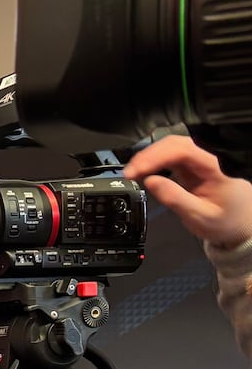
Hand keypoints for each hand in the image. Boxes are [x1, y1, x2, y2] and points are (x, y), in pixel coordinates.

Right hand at [126, 134, 251, 246]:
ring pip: (170, 148)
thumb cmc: (225, 222)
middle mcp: (207, 161)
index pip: (184, 151)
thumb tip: (150, 182)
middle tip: (129, 173)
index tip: (136, 171)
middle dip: (148, 155)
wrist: (240, 225)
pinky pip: (169, 158)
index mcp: (216, 169)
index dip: (156, 157)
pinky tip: (143, 173)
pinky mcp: (190, 168)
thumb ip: (176, 199)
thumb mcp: (200, 216)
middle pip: (175, 144)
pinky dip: (153, 163)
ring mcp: (198, 163)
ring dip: (148, 158)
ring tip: (132, 174)